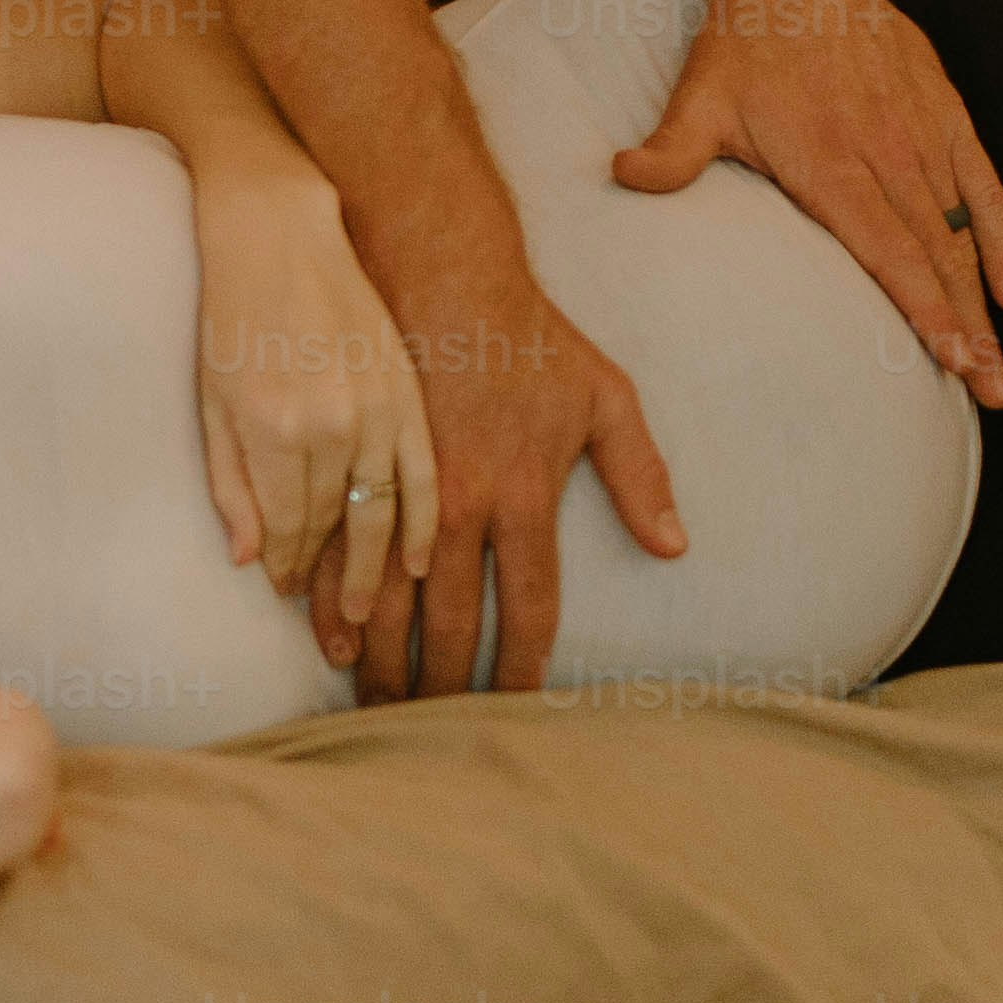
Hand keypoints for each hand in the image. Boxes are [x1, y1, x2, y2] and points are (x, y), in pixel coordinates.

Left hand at [189, 164, 438, 640]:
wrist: (280, 233)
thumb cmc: (232, 317)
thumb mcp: (211, 401)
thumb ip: (230, 484)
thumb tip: (250, 560)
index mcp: (272, 430)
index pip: (287, 527)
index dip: (289, 568)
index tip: (289, 592)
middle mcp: (330, 425)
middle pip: (334, 526)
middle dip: (332, 582)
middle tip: (335, 628)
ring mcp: (376, 408)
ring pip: (381, 510)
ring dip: (377, 567)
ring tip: (372, 611)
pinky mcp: (407, 391)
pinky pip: (423, 473)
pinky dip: (424, 522)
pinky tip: (422, 561)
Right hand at [356, 240, 677, 700]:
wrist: (439, 270)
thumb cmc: (530, 336)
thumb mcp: (606, 396)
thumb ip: (640, 475)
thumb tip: (673, 546)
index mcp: (523, 493)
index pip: (526, 608)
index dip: (518, 668)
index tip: (513, 708)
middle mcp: (462, 502)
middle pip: (448, 621)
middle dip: (440, 684)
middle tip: (432, 732)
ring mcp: (401, 487)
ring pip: (386, 597)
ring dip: (380, 658)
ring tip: (376, 707)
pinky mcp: (357, 465)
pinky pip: (340, 551)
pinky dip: (332, 603)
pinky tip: (329, 640)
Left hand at [612, 0, 1002, 404]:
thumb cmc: (744, 40)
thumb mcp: (698, 97)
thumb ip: (669, 152)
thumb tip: (620, 177)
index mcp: (831, 164)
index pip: (890, 255)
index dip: (927, 312)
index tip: (955, 364)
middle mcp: (886, 155)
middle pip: (937, 259)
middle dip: (968, 333)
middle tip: (992, 395)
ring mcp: (920, 133)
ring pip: (962, 232)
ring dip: (984, 301)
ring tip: (1000, 366)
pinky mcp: (942, 110)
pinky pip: (984, 184)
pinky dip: (1002, 236)